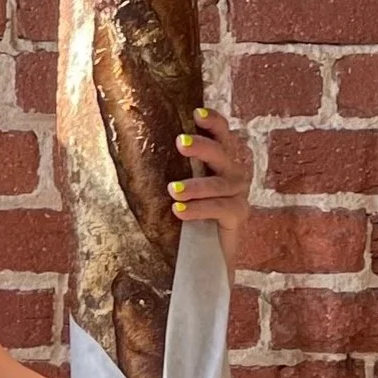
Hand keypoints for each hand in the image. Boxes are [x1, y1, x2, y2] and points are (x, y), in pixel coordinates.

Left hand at [167, 107, 251, 276]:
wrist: (203, 263)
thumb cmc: (186, 224)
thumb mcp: (179, 192)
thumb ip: (174, 172)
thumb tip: (138, 154)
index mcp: (220, 163)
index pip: (222, 135)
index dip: (213, 122)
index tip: (196, 113)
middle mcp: (234, 175)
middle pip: (222, 154)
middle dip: (202, 146)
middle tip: (179, 143)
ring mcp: (239, 196)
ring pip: (221, 183)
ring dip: (196, 185)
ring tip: (172, 190)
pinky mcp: (239, 217)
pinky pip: (222, 208)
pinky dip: (200, 208)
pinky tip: (180, 211)